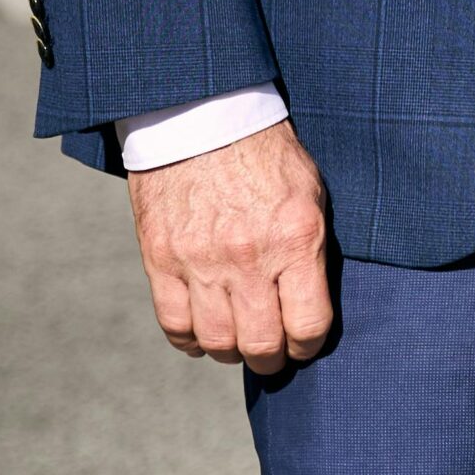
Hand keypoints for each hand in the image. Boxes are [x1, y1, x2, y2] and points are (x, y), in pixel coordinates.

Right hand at [128, 118, 333, 373]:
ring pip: (218, 343)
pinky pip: (176, 326)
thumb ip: (311, 248)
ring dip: (232, 351)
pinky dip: (192, 340)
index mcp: (296, 237)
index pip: (308, 324)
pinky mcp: (162, 261)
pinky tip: (205, 332)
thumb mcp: (310, 190)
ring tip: (241, 340)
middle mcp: (249, 256)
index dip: (309, 345)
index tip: (307, 344)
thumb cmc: (268, 153)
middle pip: (261, 344)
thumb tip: (313, 301)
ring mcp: (201, 262)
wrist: (206, 116)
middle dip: (272, 359)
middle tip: (274, 353)